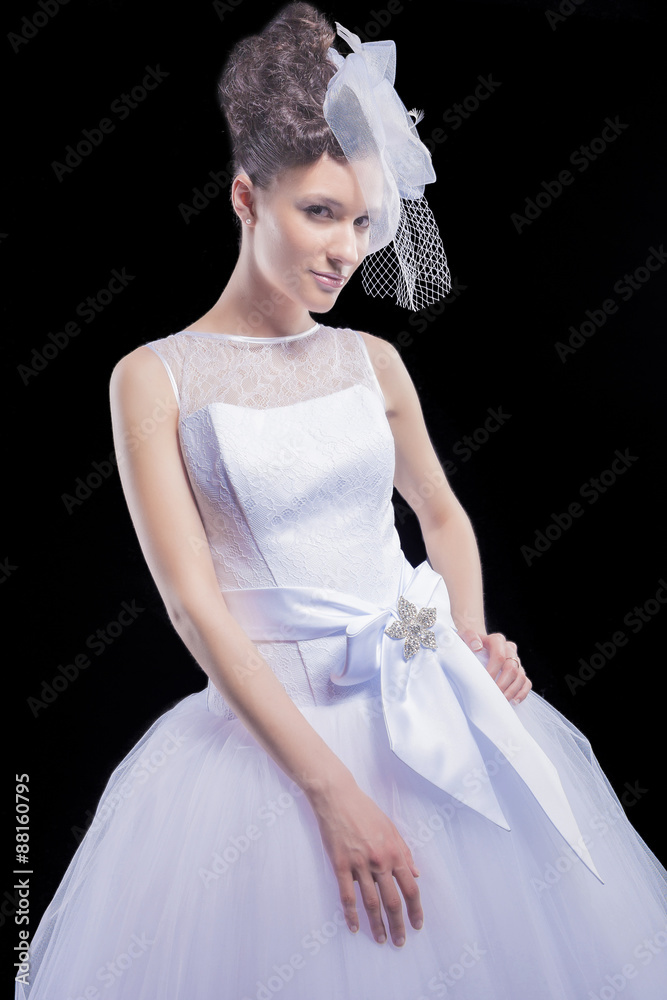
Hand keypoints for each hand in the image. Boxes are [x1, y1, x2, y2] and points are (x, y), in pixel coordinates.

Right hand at [309, 778, 423, 945]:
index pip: (410, 888)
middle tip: (400, 942)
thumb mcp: (391, 827)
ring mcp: (359, 864)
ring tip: (381, 940)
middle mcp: (379, 861)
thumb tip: (416, 874)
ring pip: (370, 902)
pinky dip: (351, 914)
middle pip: (392, 901)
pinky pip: (347, 895)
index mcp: (394, 852)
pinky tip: (354, 927)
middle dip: (398, 924)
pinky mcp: (340, 865)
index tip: (417, 924)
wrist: (337, 796)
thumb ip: (404, 851)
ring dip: (377, 924)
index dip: (415, 909)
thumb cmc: (365, 809)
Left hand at [457, 628, 531, 705]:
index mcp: (497, 640)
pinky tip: (513, 701)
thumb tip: (477, 647)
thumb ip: (470, 637)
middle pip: (512, 668)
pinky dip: (522, 693)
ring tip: (501, 700)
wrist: (476, 643)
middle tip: (492, 694)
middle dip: (502, 683)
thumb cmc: (469, 643)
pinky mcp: (520, 670)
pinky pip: (526, 682)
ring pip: (520, 676)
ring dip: (512, 690)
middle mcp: (509, 649)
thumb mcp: (465, 635)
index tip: (484, 682)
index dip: (493, 670)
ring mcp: (516, 660)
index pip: (499, 656)